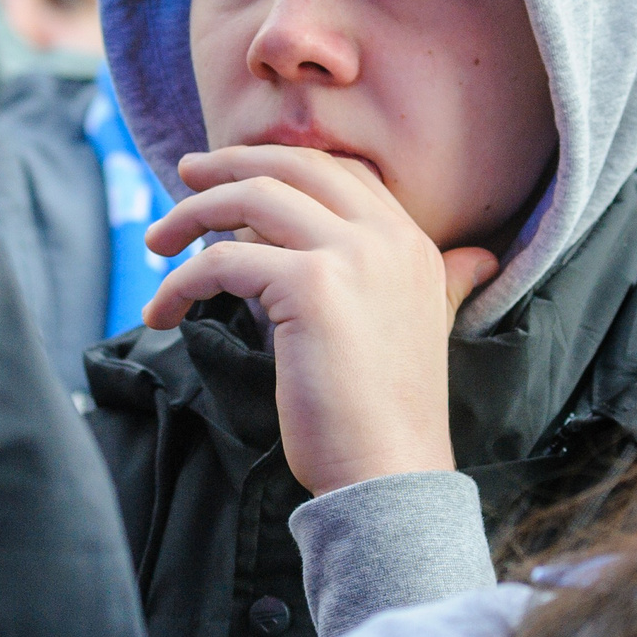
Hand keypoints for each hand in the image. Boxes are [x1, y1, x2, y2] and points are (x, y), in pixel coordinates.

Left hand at [141, 146, 496, 496]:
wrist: (389, 472)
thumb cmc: (390, 411)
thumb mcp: (430, 325)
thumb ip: (447, 280)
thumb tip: (479, 257)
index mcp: (411, 241)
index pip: (338, 169)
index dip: (280, 165)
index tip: (233, 178)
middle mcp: (386, 236)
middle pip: (292, 166)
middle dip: (228, 165)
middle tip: (183, 175)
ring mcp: (350, 256)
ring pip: (251, 199)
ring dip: (192, 214)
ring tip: (157, 241)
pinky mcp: (309, 287)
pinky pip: (222, 260)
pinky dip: (182, 281)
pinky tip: (163, 311)